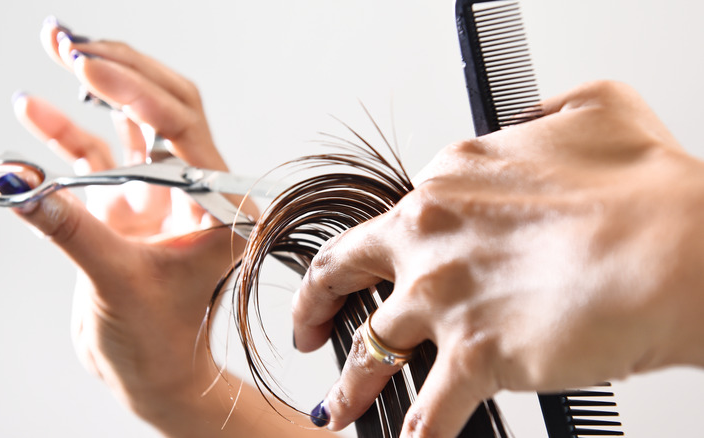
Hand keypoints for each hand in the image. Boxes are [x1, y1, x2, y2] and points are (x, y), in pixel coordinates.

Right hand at [6, 18, 324, 436]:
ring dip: (96, 86)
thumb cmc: (159, 344)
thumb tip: (18, 184)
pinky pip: (97, 157)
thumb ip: (70, 230)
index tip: (90, 67)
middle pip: (164, 108)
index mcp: (219, 204)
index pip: (184, 124)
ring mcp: (160, 194)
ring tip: (57, 43)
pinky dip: (65, 134)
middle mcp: (195, 190)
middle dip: (122, 71)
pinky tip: (33, 112)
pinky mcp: (127, 205)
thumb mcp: (117, 283)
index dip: (138, 89)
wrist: (153, 375)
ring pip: (133, 123)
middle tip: (75, 45)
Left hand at [292, 80, 703, 436]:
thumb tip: (530, 126)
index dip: (388, 246)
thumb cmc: (645, 188)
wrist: (682, 249)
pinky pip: (430, 413)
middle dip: (315, 301)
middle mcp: (431, 237)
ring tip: (335, 407)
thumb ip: (543, 117)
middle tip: (309, 327)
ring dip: (350, 384)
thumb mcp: (592, 111)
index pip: (396, 219)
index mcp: (448, 184)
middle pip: (344, 269)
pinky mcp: (474, 355)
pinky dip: (417, 436)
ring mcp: (444, 299)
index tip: (384, 263)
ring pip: (371, 348)